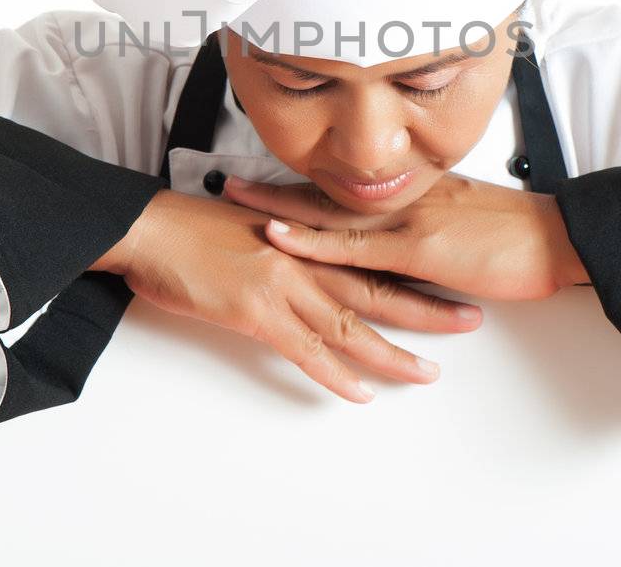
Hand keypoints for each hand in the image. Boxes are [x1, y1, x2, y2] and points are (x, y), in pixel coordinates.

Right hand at [92, 188, 482, 402]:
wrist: (149, 227)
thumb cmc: (190, 226)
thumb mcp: (251, 227)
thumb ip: (289, 246)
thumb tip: (308, 262)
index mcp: (307, 236)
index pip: (374, 254)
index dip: (416, 267)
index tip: (452, 275)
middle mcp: (306, 258)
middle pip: (379, 286)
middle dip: (428, 308)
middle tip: (471, 320)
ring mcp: (284, 283)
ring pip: (352, 323)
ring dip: (392, 352)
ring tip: (427, 373)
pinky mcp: (257, 309)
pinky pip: (305, 349)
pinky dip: (334, 373)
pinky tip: (358, 393)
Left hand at [220, 172, 589, 300]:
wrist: (563, 239)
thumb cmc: (528, 235)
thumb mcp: (475, 222)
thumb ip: (440, 227)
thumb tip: (421, 242)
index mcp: (419, 192)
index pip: (353, 183)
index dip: (309, 180)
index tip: (272, 173)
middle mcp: (406, 199)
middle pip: (327, 188)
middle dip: (277, 184)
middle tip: (229, 177)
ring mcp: (408, 221)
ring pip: (329, 210)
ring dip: (278, 204)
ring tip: (233, 196)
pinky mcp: (417, 249)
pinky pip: (353, 245)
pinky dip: (312, 239)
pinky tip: (279, 234)